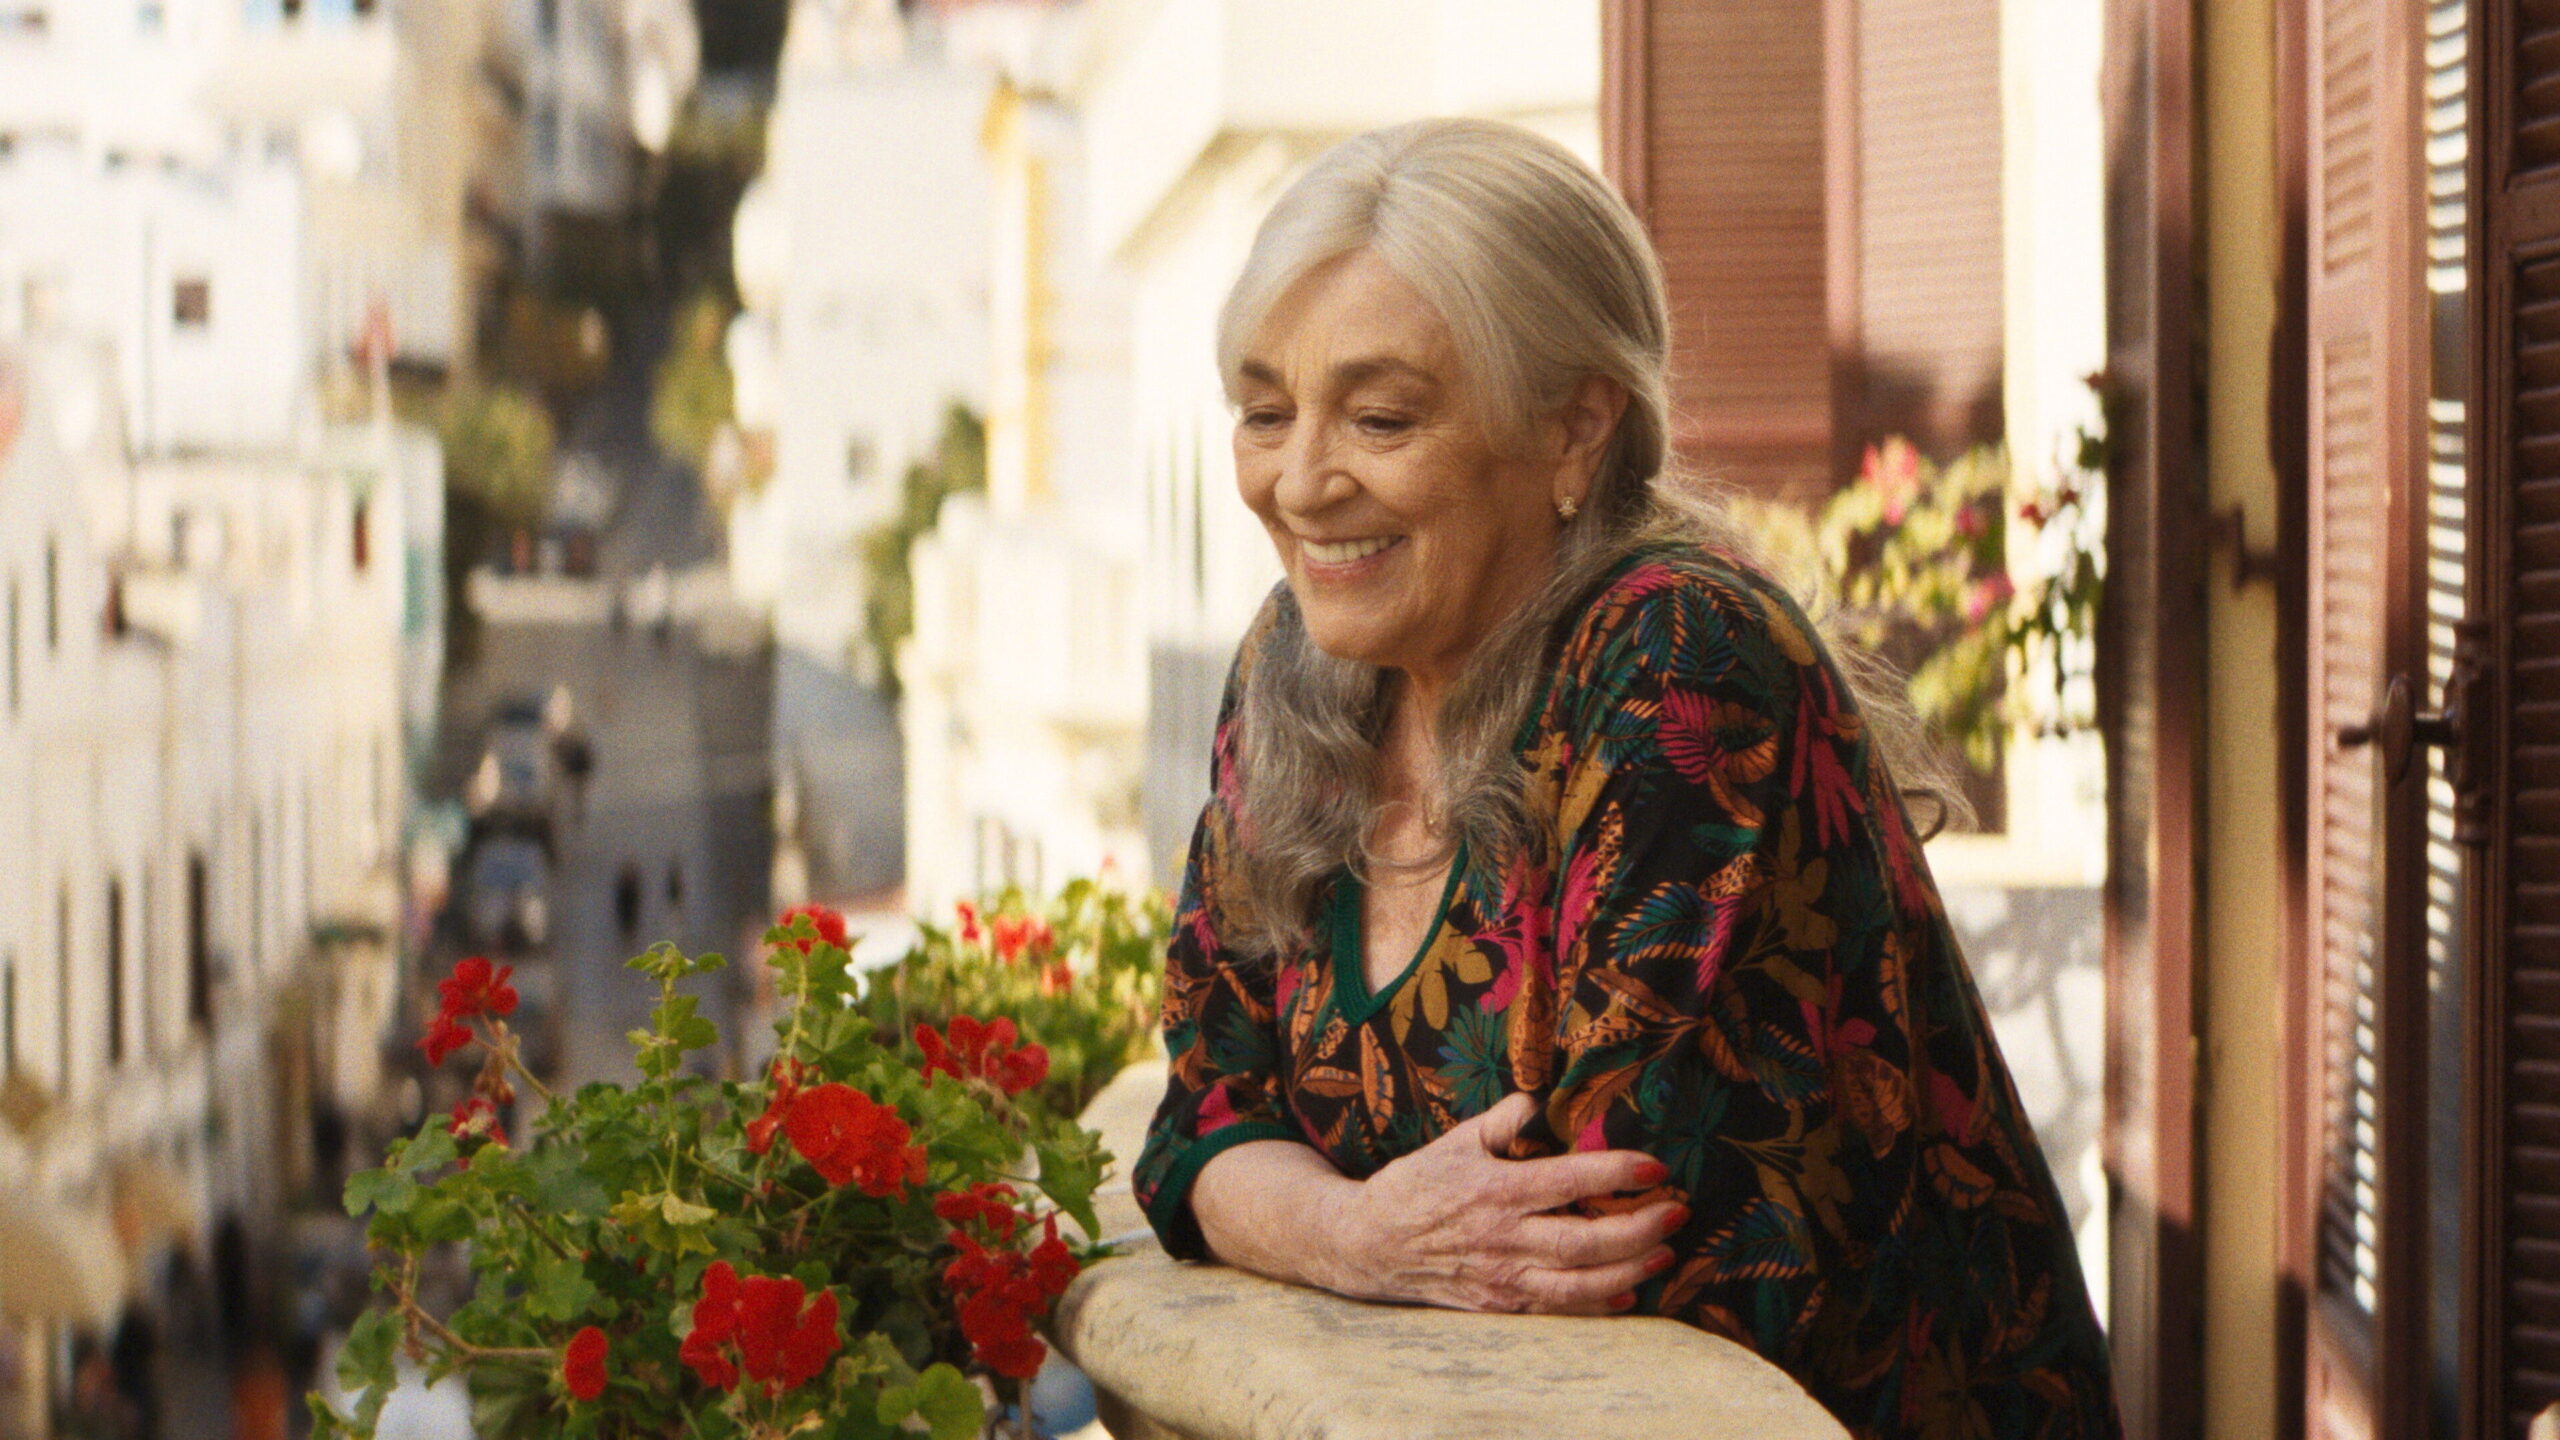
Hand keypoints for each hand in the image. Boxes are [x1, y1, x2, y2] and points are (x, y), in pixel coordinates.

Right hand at [1325, 1092, 1682, 1315]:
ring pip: (1580, 1282)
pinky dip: (1597, 1304)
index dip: (1618, 1173)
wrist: (1368, 1244)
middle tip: (1678, 1213)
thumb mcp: (1455, 1142)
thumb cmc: (1415, 1186)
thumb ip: (1503, 1122)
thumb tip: (1540, 1097)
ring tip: (1665, 1253)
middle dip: (1640, 1228)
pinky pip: (1558, 1309)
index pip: (1571, 1180)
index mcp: (1497, 1189)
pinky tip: (1628, 1292)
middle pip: (1587, 1240)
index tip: (1657, 1167)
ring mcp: (1503, 1275)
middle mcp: (1505, 1236)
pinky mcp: (1500, 1303)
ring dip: (1630, 1269)